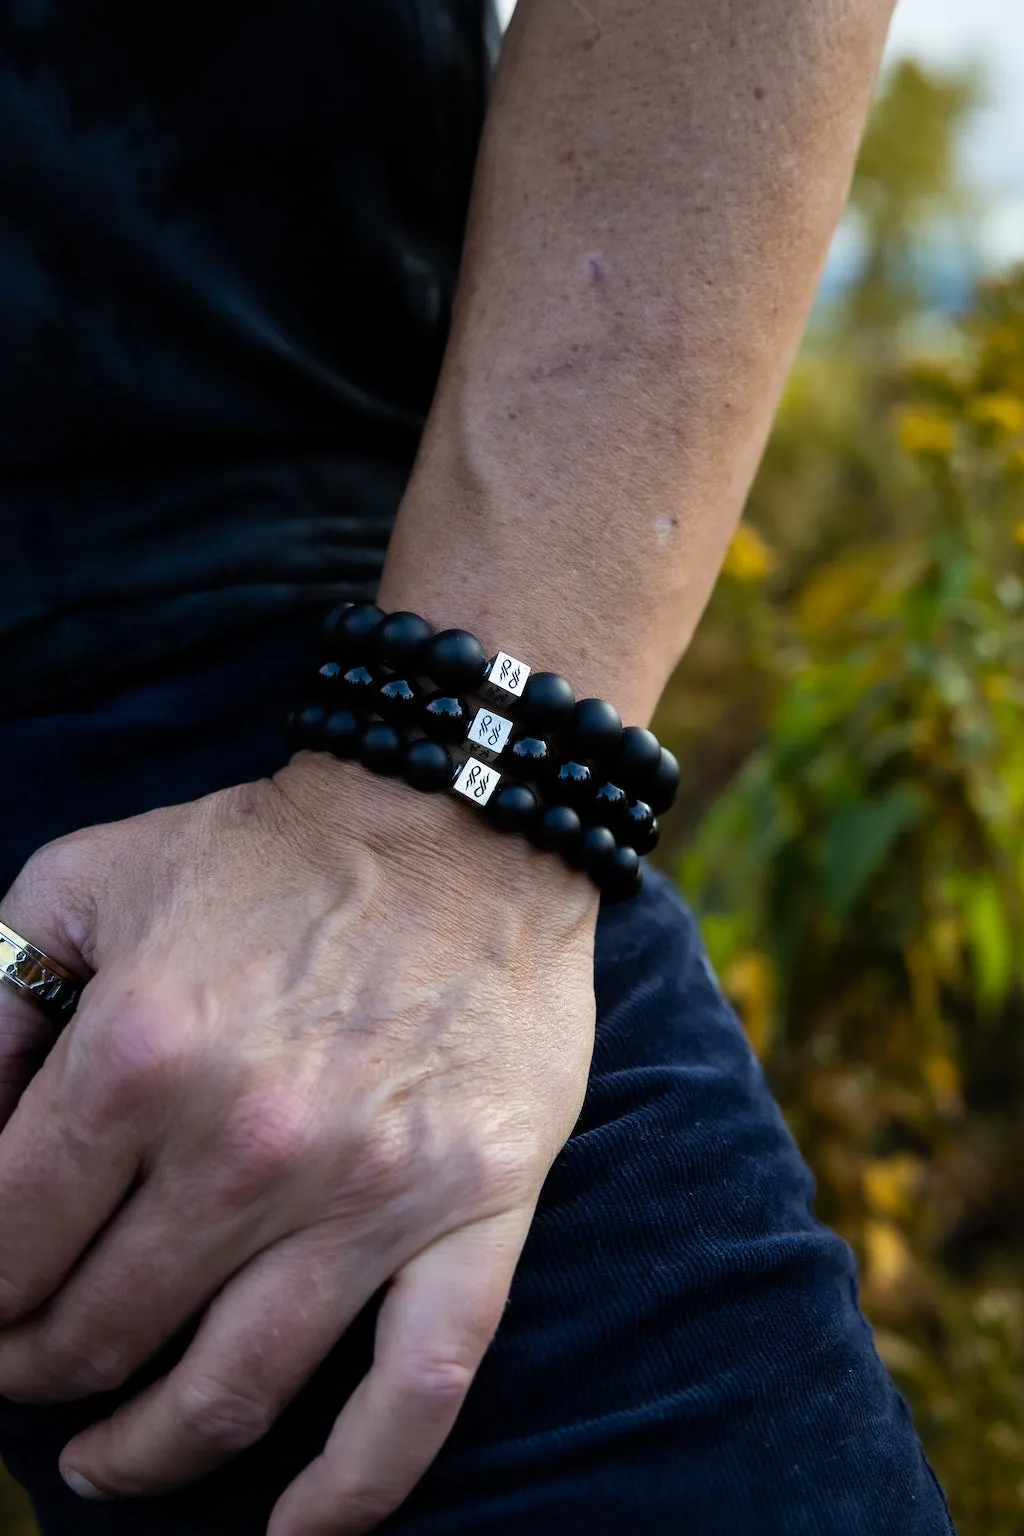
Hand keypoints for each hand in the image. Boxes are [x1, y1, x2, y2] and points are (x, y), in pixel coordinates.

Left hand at [0, 752, 597, 1533]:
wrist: (455, 821)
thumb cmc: (267, 852)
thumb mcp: (87, 883)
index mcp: (139, 1057)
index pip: (2, 1247)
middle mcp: (247, 1146)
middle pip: (99, 1332)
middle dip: (36, 1369)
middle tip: (31, 1365)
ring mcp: (369, 1194)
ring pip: (228, 1393)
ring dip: (142, 1453)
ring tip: (106, 1459)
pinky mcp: (471, 1213)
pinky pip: (415, 1397)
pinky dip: (351, 1492)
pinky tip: (292, 1533)